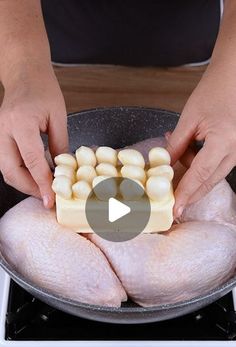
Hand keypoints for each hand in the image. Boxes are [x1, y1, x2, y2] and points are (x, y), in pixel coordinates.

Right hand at [0, 64, 67, 207]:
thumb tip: (62, 171)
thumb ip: (60, 144)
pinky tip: (34, 177)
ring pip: (6, 170)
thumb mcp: (58, 116)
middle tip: (47, 198)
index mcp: (20, 122)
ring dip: (23, 183)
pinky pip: (6, 162)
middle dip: (29, 188)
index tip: (51, 200)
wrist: (24, 74)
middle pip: (11, 171)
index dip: (42, 183)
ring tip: (42, 190)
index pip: (31, 161)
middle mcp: (3, 129)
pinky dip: (19, 174)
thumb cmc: (43, 89)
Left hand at [166, 66, 235, 217]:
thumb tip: (164, 167)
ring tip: (178, 151)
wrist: (234, 76)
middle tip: (171, 201)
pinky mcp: (235, 151)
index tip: (175, 210)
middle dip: (189, 193)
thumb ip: (176, 145)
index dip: (186, 194)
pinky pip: (215, 166)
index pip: (200, 175)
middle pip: (208, 182)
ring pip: (211, 176)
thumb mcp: (189, 118)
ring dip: (192, 174)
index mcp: (223, 141)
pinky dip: (199, 165)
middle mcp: (235, 151)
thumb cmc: (214, 91)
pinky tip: (187, 149)